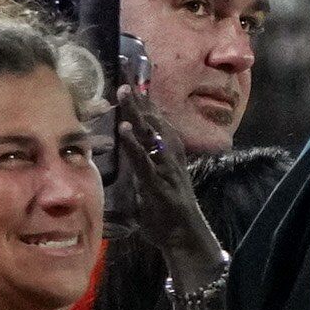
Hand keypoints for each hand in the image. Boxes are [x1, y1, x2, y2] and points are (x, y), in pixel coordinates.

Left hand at [102, 88, 229, 297]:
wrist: (184, 239)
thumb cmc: (165, 214)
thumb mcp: (149, 184)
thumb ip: (140, 166)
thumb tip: (126, 156)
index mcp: (168, 154)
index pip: (154, 120)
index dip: (143, 98)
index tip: (131, 75)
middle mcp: (170, 157)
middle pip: (154, 119)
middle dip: (140, 95)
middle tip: (126, 70)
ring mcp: (165, 170)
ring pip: (152, 134)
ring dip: (137, 112)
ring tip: (124, 90)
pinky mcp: (159, 186)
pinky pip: (145, 161)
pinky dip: (134, 144)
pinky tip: (125, 128)